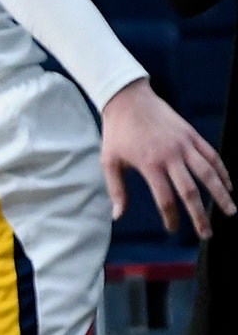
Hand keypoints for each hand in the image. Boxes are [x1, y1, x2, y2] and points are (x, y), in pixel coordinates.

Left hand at [101, 78, 234, 237]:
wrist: (128, 100)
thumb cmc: (117, 134)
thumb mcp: (109, 161)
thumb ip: (116, 190)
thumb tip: (117, 216)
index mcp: (149, 164)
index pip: (165, 198)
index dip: (171, 217)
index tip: (172, 230)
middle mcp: (170, 156)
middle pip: (190, 190)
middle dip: (200, 215)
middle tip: (207, 234)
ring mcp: (184, 144)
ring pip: (208, 173)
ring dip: (221, 193)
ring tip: (230, 211)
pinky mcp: (191, 135)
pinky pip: (211, 155)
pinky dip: (221, 171)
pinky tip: (228, 185)